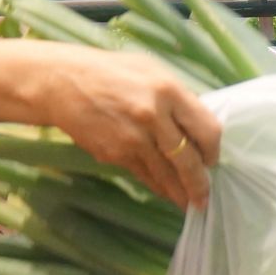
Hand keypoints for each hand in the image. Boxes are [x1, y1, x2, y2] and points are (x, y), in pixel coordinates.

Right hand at [44, 49, 222, 208]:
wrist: (62, 83)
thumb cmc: (110, 73)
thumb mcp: (151, 71)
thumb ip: (177, 98)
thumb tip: (198, 128)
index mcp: (169, 91)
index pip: (207, 130)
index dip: (213, 151)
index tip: (212, 160)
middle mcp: (154, 116)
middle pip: (189, 161)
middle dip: (200, 184)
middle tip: (204, 197)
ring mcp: (133, 138)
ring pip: (166, 175)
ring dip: (180, 193)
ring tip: (190, 203)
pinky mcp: (115, 154)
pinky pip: (144, 176)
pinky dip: (158, 187)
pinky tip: (166, 192)